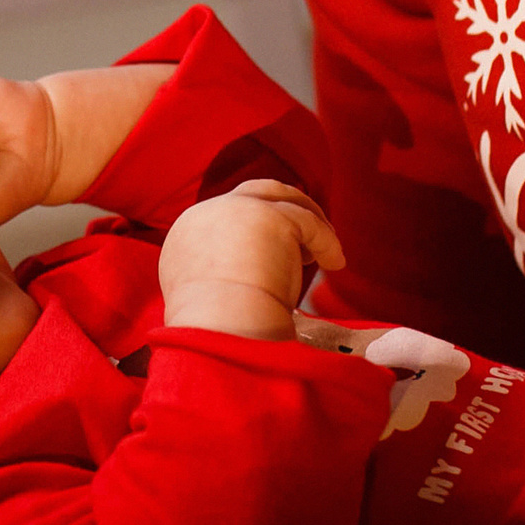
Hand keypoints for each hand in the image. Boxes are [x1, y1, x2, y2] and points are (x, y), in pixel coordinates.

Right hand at [160, 181, 344, 341]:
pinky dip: (326, 242)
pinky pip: (308, 223)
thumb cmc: (217, 331)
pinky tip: (335, 263)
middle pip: (255, 194)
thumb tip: (259, 280)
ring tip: (326, 253)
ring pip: (283, 199)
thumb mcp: (210, 294)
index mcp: (189, 232)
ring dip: (309, 222)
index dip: (258, 229)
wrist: (216, 330)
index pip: (230, 216)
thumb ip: (226, 274)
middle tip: (310, 238)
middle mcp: (210, 213)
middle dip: (287, 211)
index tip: (279, 251)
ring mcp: (239, 210)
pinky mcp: (270, 217)